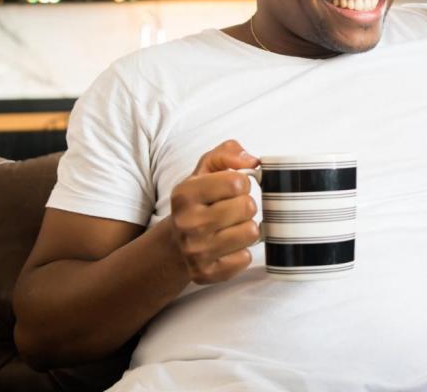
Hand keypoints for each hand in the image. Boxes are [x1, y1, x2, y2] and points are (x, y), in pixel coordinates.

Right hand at [169, 140, 260, 283]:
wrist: (175, 244)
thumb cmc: (197, 202)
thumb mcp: (205, 170)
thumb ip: (227, 153)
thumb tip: (251, 161)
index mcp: (185, 194)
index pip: (238, 182)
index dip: (241, 183)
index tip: (231, 189)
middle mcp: (187, 223)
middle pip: (248, 207)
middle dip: (245, 206)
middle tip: (230, 210)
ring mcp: (195, 251)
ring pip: (251, 232)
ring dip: (245, 228)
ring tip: (229, 227)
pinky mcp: (206, 273)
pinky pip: (244, 258)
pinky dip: (240, 252)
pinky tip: (226, 247)